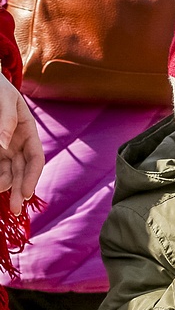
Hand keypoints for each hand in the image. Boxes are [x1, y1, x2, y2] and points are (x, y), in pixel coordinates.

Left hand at [0, 74, 43, 212]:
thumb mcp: (3, 99)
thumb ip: (4, 121)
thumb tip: (3, 147)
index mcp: (28, 131)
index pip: (35, 159)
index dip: (32, 177)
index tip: (25, 193)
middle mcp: (17, 142)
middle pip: (23, 170)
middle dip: (20, 190)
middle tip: (16, 210)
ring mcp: (4, 146)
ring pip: (8, 171)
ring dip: (5, 185)